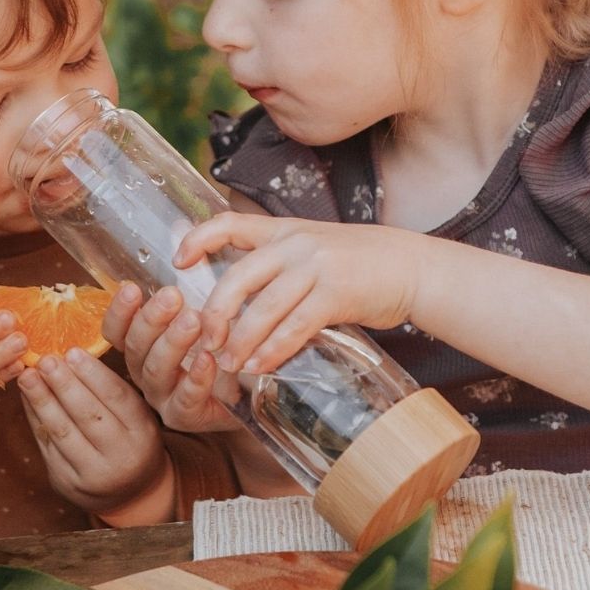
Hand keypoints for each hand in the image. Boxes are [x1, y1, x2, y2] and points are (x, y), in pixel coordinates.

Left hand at [18, 347, 173, 522]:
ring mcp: (91, 474)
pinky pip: (46, 446)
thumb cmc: (132, 440)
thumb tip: (73, 356)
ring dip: (42, 401)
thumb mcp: (138, 416)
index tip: (72, 351)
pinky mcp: (65, 483)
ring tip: (28, 376)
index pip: (117, 398)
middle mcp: (120, 456)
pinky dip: (34, 418)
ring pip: (63, 432)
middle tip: (46, 359)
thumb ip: (112, 391)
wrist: (131, 494)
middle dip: (64, 385)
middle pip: (88, 416)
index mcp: (143, 433)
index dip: (93, 374)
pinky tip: (27, 398)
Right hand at [102, 283, 243, 432]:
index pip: (116, 330)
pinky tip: (208, 359)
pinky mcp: (186, 416)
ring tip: (194, 320)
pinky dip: (196, 378)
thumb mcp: (204, 308)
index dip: (120, 310)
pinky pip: (186, 399)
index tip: (132, 287)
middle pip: (136, 346)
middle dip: (152, 319)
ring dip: (173, 342)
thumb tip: (182, 233)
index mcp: (142, 346)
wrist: (249, 390)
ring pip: (156, 370)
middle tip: (172, 295)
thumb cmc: (220, 344)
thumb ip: (188, 279)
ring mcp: (162, 396)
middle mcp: (145, 371)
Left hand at [172, 213, 417, 373]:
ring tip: (227, 364)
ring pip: (262, 308)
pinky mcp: (335, 294)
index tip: (177, 261)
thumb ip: (281, 265)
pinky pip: (294, 326)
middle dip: (214, 313)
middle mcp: (295, 244)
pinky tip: (260, 366)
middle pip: (237, 277)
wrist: (412, 266)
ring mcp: (315, 267)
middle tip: (202, 340)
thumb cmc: (361, 263)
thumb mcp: (315, 248)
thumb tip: (242, 298)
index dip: (198, 239)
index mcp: (284, 230)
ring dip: (240, 341)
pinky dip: (273, 349)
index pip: (229, 223)